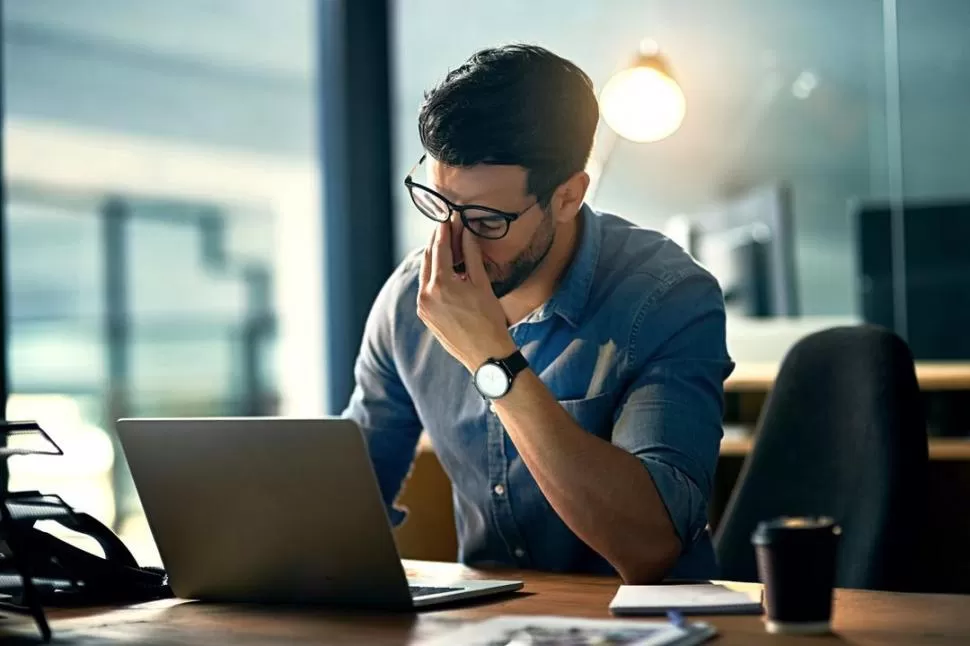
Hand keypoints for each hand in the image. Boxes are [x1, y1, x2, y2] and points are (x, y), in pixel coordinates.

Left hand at [417, 221, 515, 371]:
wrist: (487, 355)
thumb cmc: (489, 320)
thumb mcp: (482, 284)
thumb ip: (472, 255)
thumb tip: (466, 232)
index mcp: (440, 284)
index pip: (440, 248)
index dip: (444, 230)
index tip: (448, 217)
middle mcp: (426, 294)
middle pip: (429, 258)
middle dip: (437, 242)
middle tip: (447, 228)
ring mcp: (423, 307)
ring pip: (426, 273)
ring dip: (435, 259)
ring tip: (447, 247)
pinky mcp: (425, 316)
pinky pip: (426, 289)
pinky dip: (434, 277)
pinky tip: (446, 272)